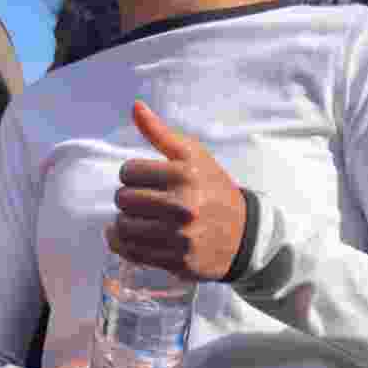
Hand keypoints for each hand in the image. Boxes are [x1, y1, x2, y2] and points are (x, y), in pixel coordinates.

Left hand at [107, 100, 246, 280]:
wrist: (245, 234)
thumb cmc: (212, 188)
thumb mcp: (193, 155)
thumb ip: (160, 133)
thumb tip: (135, 106)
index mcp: (185, 175)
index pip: (128, 172)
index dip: (132, 173)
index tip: (143, 178)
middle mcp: (183, 207)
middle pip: (123, 199)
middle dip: (127, 197)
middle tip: (140, 199)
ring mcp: (181, 237)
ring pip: (123, 227)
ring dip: (124, 221)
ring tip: (136, 217)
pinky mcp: (178, 261)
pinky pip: (131, 251)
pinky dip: (122, 243)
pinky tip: (127, 235)